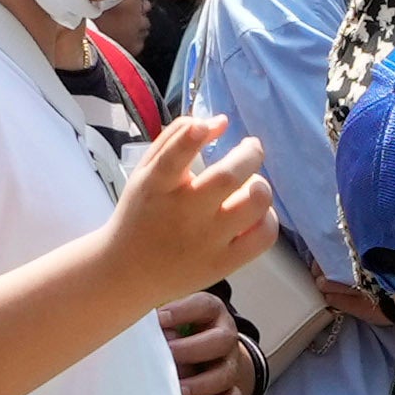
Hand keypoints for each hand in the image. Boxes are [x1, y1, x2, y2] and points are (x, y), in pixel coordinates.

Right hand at [110, 107, 277, 307]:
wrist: (127, 272)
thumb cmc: (142, 214)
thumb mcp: (145, 173)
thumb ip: (177, 139)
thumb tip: (220, 121)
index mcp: (156, 187)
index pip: (172, 159)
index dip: (189, 139)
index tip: (203, 127)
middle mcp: (181, 214)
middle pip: (226, 178)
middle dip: (249, 154)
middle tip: (251, 147)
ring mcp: (204, 241)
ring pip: (253, 204)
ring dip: (261, 186)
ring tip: (252, 185)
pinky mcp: (221, 264)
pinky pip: (262, 237)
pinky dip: (268, 219)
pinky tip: (254, 214)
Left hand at [164, 296, 265, 394]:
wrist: (205, 358)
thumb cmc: (177, 334)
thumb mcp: (168, 319)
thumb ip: (154, 319)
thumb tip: (132, 327)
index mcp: (210, 313)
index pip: (204, 305)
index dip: (183, 310)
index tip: (158, 319)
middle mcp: (224, 337)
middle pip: (222, 340)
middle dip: (192, 349)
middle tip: (167, 356)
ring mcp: (230, 364)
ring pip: (225, 374)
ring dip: (200, 384)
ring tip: (178, 390)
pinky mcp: (232, 390)